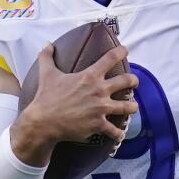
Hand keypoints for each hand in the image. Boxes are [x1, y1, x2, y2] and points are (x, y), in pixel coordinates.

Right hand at [12, 44, 137, 163]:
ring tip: (133, 106)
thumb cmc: (46, 97)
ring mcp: (101, 109)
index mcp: (89, 76)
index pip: (110, 58)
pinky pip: (114, 130)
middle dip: (133, 80)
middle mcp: (99, 90)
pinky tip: (121, 134)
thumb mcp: (47, 74)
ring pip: (127, 106)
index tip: (125, 50)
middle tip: (134, 81)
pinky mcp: (98, 125)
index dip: (120, 52)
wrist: (44, 121)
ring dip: (132, 106)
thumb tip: (46, 44)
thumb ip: (47, 57)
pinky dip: (119, 133)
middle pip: (126, 81)